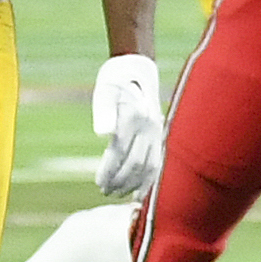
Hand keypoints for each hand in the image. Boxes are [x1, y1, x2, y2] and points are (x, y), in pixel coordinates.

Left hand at [92, 53, 165, 200]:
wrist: (137, 68)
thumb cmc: (115, 80)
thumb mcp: (104, 91)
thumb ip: (103, 112)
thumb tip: (102, 134)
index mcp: (134, 117)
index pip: (120, 152)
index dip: (109, 171)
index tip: (99, 183)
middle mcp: (150, 126)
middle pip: (135, 163)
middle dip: (120, 181)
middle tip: (105, 191)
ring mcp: (158, 131)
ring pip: (149, 165)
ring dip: (134, 183)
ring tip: (118, 193)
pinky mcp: (161, 135)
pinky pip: (158, 161)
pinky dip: (150, 179)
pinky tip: (139, 191)